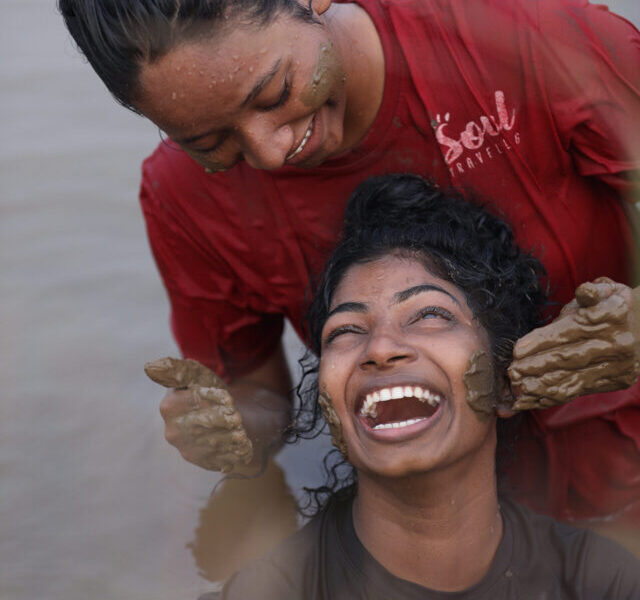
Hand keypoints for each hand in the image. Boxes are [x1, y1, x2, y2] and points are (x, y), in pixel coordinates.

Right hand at [145, 357, 252, 472]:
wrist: (224, 415)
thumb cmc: (206, 391)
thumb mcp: (195, 375)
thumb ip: (177, 369)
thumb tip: (150, 367)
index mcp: (169, 407)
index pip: (196, 402)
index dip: (216, 399)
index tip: (229, 398)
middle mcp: (174, 432)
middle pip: (207, 424)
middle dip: (227, 418)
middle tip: (238, 416)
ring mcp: (188, 450)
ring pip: (217, 444)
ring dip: (235, 436)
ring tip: (242, 430)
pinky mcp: (205, 463)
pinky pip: (225, 459)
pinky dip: (238, 451)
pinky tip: (243, 444)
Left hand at [508, 278, 639, 409]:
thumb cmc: (615, 306)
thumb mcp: (608, 290)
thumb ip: (591, 291)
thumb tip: (584, 292)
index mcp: (609, 318)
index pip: (568, 333)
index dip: (540, 342)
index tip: (517, 350)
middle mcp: (613, 344)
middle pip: (568, 359)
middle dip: (536, 367)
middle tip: (512, 371)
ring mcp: (615, 366)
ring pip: (573, 380)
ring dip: (542, 387)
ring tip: (518, 388)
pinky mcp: (614, 382)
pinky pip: (579, 391)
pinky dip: (554, 397)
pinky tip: (534, 400)